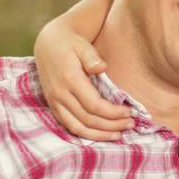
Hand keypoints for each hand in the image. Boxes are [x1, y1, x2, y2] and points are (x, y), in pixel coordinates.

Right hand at [34, 18, 131, 140]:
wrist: (48, 45)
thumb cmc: (71, 44)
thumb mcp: (82, 45)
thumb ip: (91, 57)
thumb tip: (102, 67)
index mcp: (69, 79)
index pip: (94, 105)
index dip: (113, 112)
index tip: (129, 111)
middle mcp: (60, 94)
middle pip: (88, 119)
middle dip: (112, 124)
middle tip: (131, 123)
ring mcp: (55, 102)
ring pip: (78, 127)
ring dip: (100, 134)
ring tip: (119, 134)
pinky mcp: (54, 107)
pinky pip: (70, 127)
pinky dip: (87, 134)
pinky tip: (102, 135)